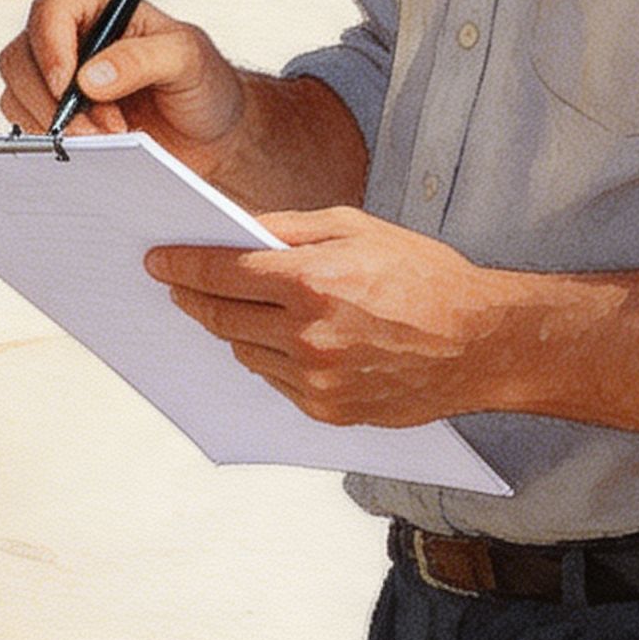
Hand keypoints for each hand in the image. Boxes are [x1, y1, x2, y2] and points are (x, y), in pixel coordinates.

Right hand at [0, 0, 248, 163]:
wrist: (210, 135)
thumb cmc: (202, 84)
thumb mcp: (187, 59)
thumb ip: (141, 59)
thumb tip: (90, 77)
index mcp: (97, 8)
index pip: (50, 12)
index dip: (50, 48)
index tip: (68, 86)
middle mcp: (68, 40)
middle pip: (19, 56)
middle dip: (51, 99)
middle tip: (95, 128)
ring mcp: (57, 80)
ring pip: (16, 94)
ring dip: (54, 124)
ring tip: (107, 139)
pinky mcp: (55, 116)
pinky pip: (27, 125)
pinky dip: (53, 141)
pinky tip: (93, 149)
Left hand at [145, 208, 522, 426]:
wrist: (481, 342)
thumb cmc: (423, 275)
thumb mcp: (355, 228)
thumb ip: (286, 229)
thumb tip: (233, 229)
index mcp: (313, 282)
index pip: (221, 273)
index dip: (181, 264)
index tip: (156, 261)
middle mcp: (309, 335)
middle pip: (222, 317)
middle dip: (192, 296)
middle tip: (174, 282)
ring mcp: (318, 380)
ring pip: (245, 351)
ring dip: (231, 329)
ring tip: (230, 308)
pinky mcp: (330, 411)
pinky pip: (275, 381)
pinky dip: (268, 358)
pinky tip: (277, 339)